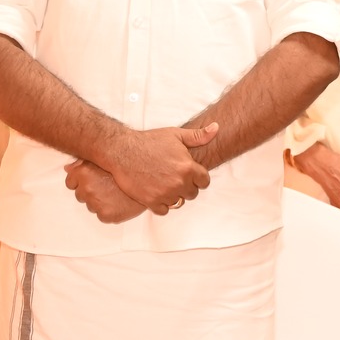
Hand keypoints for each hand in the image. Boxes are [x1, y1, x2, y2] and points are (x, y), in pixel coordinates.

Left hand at [65, 160, 145, 223]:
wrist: (151, 179)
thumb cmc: (129, 166)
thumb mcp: (105, 158)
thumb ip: (82, 163)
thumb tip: (67, 168)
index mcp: (83, 172)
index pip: (70, 183)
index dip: (82, 181)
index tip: (94, 180)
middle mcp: (87, 187)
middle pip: (80, 195)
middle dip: (91, 192)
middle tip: (108, 186)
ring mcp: (95, 202)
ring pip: (91, 206)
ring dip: (100, 202)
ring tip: (116, 194)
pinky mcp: (106, 215)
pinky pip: (102, 216)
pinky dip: (110, 211)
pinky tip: (119, 202)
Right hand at [100, 125, 216, 212]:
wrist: (122, 151)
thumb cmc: (149, 141)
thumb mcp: (176, 135)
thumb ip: (198, 136)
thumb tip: (217, 128)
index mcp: (188, 168)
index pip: (205, 182)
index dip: (198, 178)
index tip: (190, 174)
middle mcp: (179, 183)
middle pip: (192, 193)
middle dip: (186, 187)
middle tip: (174, 178)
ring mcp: (165, 194)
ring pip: (179, 202)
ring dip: (174, 195)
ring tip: (165, 184)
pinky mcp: (151, 201)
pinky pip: (164, 210)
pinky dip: (161, 204)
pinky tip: (156, 192)